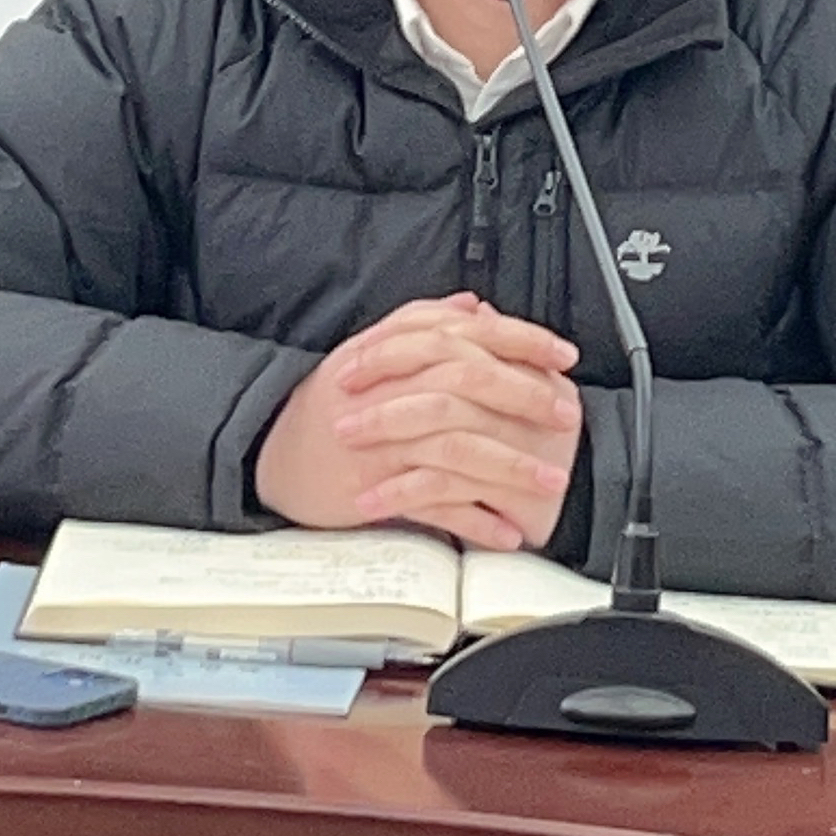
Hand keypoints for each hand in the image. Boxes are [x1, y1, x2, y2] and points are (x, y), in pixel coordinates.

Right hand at [254, 293, 581, 551]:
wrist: (270, 453)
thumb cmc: (326, 404)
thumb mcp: (371, 351)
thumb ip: (424, 323)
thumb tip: (475, 307)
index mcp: (393, 350)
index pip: (467, 333)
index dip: (521, 340)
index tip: (562, 355)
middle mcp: (388, 389)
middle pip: (468, 383)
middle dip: (526, 398)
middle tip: (565, 416)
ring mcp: (380, 441)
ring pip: (457, 448)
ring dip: (510, 467)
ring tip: (548, 482)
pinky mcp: (373, 488)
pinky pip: (433, 504)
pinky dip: (474, 519)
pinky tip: (504, 528)